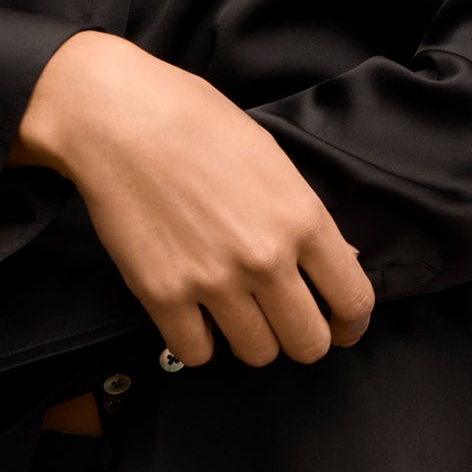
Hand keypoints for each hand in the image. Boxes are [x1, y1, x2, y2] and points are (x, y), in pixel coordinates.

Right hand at [11, 32, 376, 371]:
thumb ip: (308, 219)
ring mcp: (213, 281)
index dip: (350, 324)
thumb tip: (342, 261)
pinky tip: (195, 314)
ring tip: (235, 310)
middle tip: (283, 320)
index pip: (352, 301)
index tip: (340, 328)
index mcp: (301, 219)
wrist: (118, 117)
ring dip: (251, 338)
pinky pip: (197, 353)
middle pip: (308, 343)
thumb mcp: (272, 159)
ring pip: (257, 354)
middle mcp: (265, 258)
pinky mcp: (163, 296)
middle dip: (302, 337)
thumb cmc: (197, 122)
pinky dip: (199, 341)